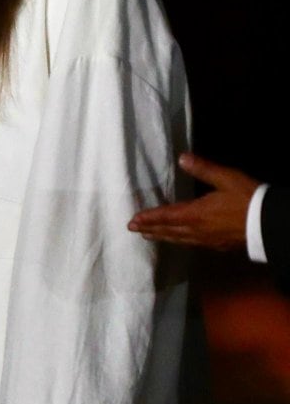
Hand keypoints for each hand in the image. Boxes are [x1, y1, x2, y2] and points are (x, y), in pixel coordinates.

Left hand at [128, 152, 257, 251]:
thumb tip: (182, 158)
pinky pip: (193, 245)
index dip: (149, 218)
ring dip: (163, 237)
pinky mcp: (219, 246)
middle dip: (151, 230)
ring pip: (180, 240)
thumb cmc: (248, 199)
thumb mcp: (226, 178)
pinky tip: (181, 241)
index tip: (132, 220)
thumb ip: (203, 169)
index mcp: (195, 214)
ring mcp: (208, 241)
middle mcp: (198, 230)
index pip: (166, 216)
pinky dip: (180, 242)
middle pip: (169, 231)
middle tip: (133, 230)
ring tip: (150, 236)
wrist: (270, 224)